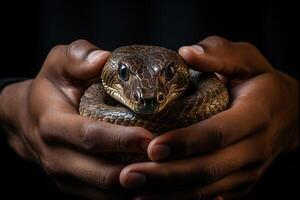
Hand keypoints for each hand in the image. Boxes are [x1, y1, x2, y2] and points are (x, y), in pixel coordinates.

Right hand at [0, 40, 152, 198]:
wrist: (27, 118)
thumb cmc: (50, 87)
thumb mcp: (59, 63)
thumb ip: (78, 57)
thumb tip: (105, 59)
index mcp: (52, 123)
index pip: (89, 135)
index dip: (120, 139)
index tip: (149, 138)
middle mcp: (56, 155)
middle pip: (98, 173)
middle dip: (133, 172)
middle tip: (165, 164)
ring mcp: (62, 175)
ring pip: (101, 192)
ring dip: (132, 188)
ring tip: (161, 178)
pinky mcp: (71, 186)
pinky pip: (99, 198)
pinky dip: (124, 195)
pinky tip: (148, 185)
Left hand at [120, 36, 298, 198]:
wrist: (291, 114)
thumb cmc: (262, 82)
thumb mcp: (247, 59)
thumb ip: (219, 53)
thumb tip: (186, 52)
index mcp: (257, 114)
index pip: (219, 132)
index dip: (186, 141)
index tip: (153, 147)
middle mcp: (256, 148)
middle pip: (209, 168)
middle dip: (167, 175)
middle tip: (130, 175)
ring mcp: (250, 170)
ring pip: (208, 189)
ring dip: (169, 193)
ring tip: (134, 189)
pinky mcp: (242, 182)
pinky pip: (212, 196)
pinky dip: (182, 198)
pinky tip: (154, 196)